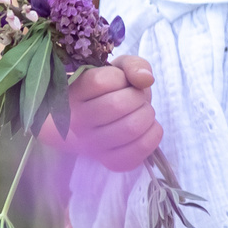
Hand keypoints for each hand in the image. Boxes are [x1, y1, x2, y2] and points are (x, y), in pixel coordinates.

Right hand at [58, 56, 161, 172]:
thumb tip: (145, 80)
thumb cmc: (109, 92)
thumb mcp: (118, 69)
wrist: (97, 125)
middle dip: (138, 96)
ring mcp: (92, 145)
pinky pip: (140, 148)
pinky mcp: (111, 162)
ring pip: (131, 128)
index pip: (101, 81)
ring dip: (147, 115)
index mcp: (73, 94)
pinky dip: (154, 134)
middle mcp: (77, 122)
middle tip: (137, 98)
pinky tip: (147, 127)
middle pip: (118, 105)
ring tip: (142, 112)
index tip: (122, 81)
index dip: (121, 77)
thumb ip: (133, 65)